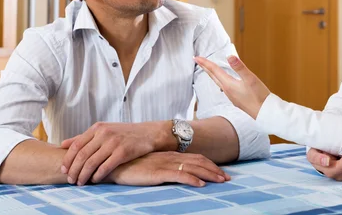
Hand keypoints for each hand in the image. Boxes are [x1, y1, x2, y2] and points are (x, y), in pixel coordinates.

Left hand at [60, 121, 169, 184]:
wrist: (148, 133)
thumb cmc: (124, 133)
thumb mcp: (104, 130)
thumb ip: (83, 137)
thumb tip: (63, 144)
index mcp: (97, 128)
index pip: (76, 145)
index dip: (68, 159)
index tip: (64, 170)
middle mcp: (104, 134)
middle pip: (82, 155)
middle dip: (74, 170)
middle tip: (70, 180)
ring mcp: (114, 143)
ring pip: (91, 162)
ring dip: (83, 175)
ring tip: (80, 183)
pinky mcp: (123, 152)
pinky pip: (105, 167)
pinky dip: (97, 175)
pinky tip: (95, 180)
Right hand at [109, 151, 230, 186]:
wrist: (113, 163)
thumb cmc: (130, 166)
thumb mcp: (149, 166)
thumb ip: (161, 167)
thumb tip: (173, 173)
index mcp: (169, 155)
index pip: (195, 158)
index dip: (209, 164)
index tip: (220, 172)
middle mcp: (170, 158)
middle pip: (198, 161)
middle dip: (215, 169)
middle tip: (227, 178)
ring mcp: (164, 164)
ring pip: (193, 167)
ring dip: (209, 174)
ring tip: (221, 180)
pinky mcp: (157, 172)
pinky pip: (179, 175)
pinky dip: (192, 179)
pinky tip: (201, 185)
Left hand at [194, 55, 269, 118]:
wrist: (264, 113)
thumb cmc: (259, 96)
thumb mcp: (250, 79)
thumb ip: (240, 67)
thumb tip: (230, 56)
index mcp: (228, 84)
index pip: (214, 70)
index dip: (205, 63)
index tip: (196, 57)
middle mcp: (227, 91)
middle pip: (213, 76)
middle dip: (205, 67)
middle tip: (197, 60)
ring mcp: (231, 96)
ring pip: (218, 82)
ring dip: (211, 74)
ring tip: (208, 69)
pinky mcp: (237, 99)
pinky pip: (224, 87)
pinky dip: (220, 81)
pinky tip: (223, 82)